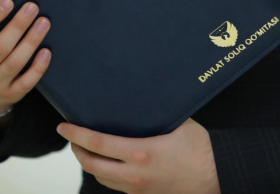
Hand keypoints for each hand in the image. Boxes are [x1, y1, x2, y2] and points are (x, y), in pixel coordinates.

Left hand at [57, 119, 219, 193]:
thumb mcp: (175, 122)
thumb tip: (136, 95)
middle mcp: (134, 174)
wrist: (217, 176)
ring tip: (86, 147)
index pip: (97, 143)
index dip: (76, 134)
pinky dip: (105, 172)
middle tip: (71, 136)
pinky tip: (107, 161)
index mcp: (140, 153)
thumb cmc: (199, 148)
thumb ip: (152, 114)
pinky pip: (115, 185)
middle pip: (90, 164)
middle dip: (76, 149)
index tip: (63, 126)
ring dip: (89, 162)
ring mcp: (137, 189)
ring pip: (100, 177)